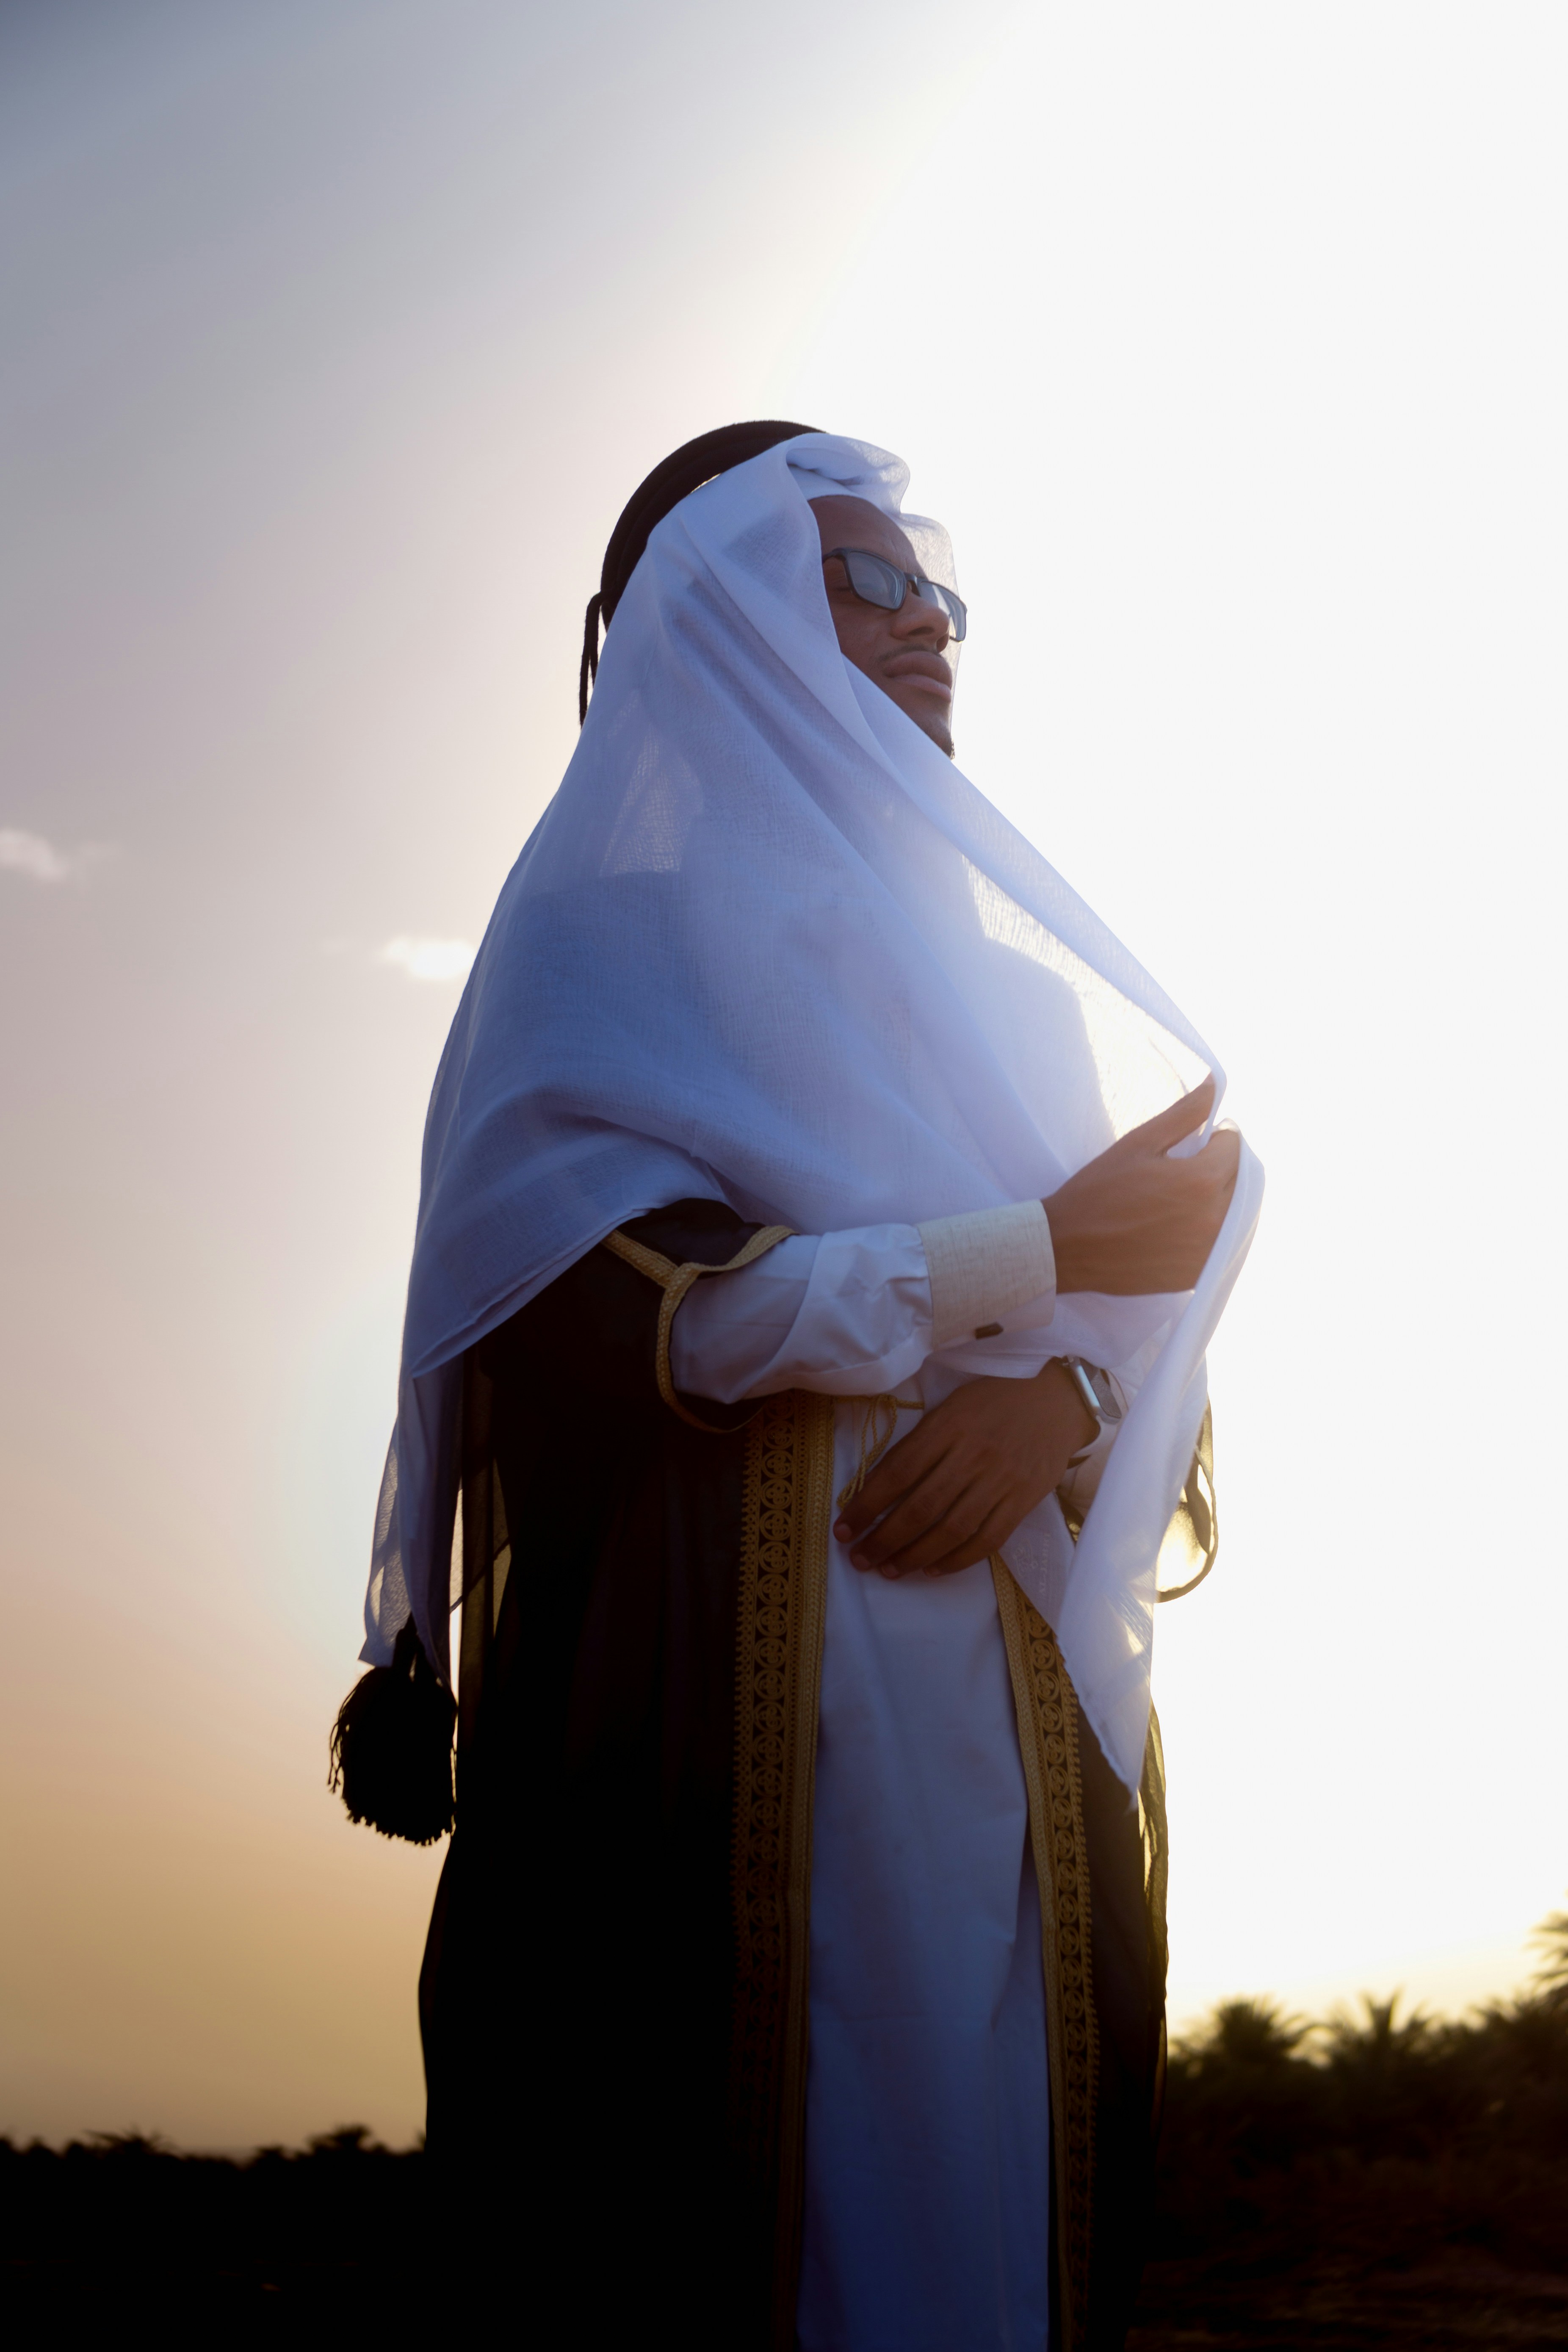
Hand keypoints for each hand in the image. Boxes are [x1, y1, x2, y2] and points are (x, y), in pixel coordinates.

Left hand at [832, 1363, 1097, 1580]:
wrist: (1057, 1397)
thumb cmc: (995, 1398)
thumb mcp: (952, 1405)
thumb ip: (921, 1442)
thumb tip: (881, 1485)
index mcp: (948, 1426)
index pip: (897, 1472)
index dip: (866, 1504)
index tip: (843, 1528)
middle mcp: (972, 1455)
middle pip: (920, 1508)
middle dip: (883, 1539)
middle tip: (859, 1558)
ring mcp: (1001, 1481)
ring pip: (951, 1529)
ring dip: (914, 1556)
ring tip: (889, 1570)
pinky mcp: (1024, 1500)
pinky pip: (988, 1540)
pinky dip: (958, 1560)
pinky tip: (933, 1569)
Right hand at [1044, 1075, 1239, 1294]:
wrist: (1066, 1248)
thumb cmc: (1098, 1191)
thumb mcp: (1138, 1143)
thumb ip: (1184, 1114)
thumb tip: (1215, 1085)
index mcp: (1202, 1181)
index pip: (1233, 1147)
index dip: (1212, 1140)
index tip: (1187, 1146)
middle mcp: (1215, 1219)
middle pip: (1239, 1181)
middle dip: (1218, 1169)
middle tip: (1181, 1171)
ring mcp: (1208, 1251)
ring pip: (1233, 1214)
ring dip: (1216, 1201)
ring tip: (1177, 1199)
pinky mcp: (1197, 1274)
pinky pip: (1218, 1244)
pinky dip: (1205, 1232)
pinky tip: (1174, 1228)